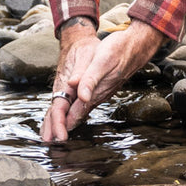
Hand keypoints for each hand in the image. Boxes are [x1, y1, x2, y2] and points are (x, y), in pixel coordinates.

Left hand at [40, 18, 165, 142]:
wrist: (136, 46)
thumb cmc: (119, 50)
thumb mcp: (102, 61)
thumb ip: (90, 79)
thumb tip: (80, 96)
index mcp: (95, 91)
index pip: (75, 113)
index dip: (62, 124)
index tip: (51, 138)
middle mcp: (98, 95)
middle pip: (77, 115)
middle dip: (63, 126)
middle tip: (49, 139)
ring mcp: (101, 92)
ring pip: (81, 110)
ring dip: (68, 119)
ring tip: (56, 129)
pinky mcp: (102, 87)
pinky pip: (85, 102)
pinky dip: (75, 109)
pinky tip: (73, 109)